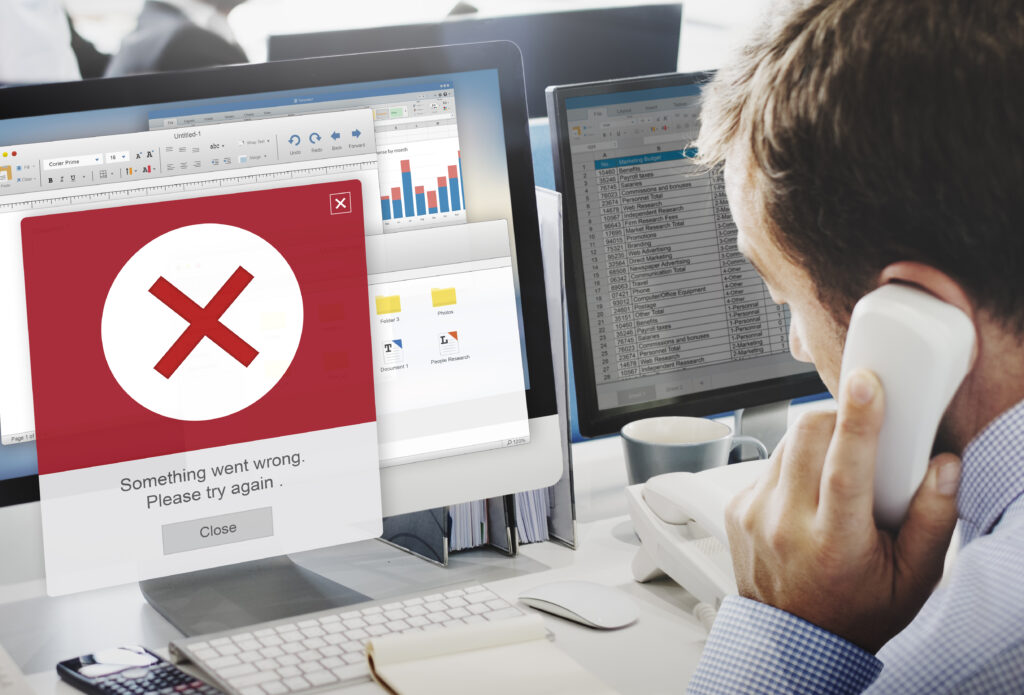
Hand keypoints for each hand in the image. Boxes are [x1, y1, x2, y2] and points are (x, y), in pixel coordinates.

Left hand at [725, 369, 961, 651]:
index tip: (866, 384)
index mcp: (835, 543)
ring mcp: (756, 515)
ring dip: (814, 443)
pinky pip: (767, 464)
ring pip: (785, 443)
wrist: (795, 641)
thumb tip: (943, 467)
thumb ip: (933, 521)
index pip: (843, 467)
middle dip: (837, 417)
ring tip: (834, 475)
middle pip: (806, 436)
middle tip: (858, 431)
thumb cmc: (855, 611)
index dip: (858, 420)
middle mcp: (786, 525)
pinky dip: (792, 466)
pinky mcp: (737, 508)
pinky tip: (807, 496)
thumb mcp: (912, 579)